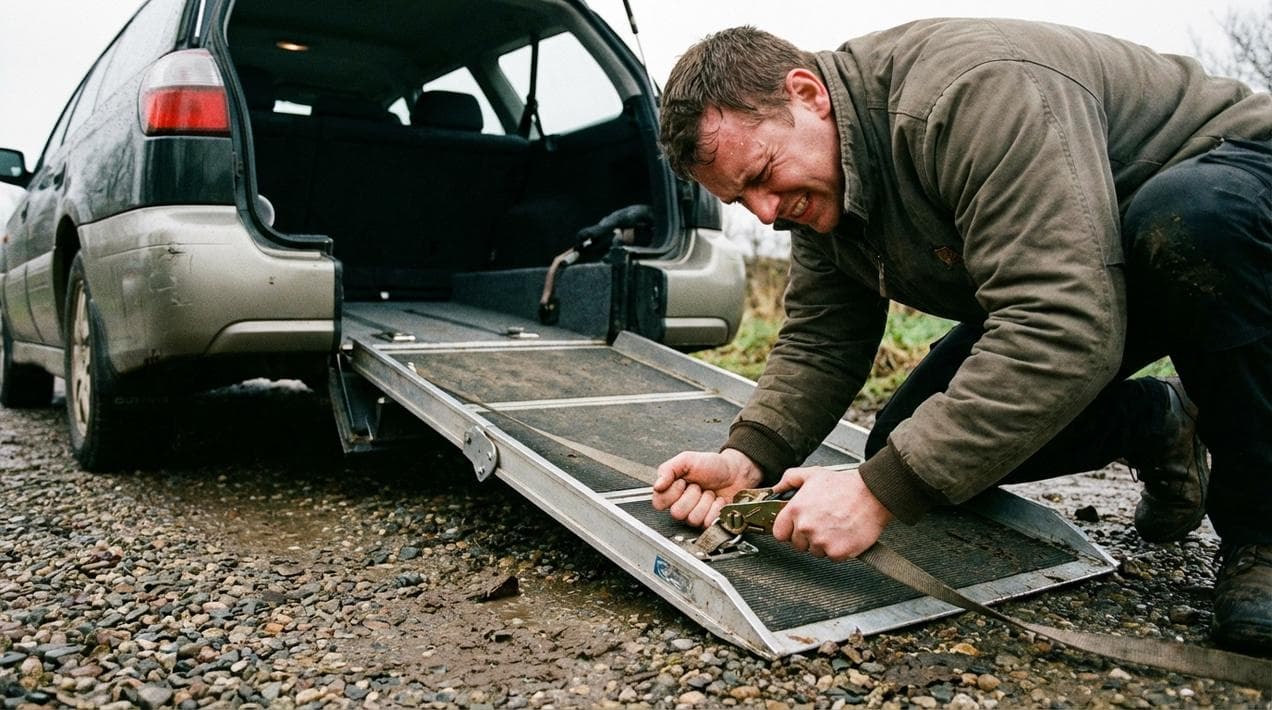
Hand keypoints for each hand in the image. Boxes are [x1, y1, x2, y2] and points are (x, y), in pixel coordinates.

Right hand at [652, 448, 763, 527]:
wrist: (735, 471)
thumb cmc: (711, 465)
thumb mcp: (686, 459)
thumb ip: (668, 469)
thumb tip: (656, 485)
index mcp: (672, 491)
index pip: (659, 503)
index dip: (673, 492)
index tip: (683, 481)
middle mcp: (681, 505)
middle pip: (676, 513)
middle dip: (692, 495)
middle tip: (699, 486)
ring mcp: (695, 515)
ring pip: (692, 518)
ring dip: (705, 502)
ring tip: (709, 492)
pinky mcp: (709, 522)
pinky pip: (707, 522)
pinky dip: (716, 508)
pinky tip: (717, 500)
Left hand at [771, 467, 892, 560]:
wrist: (872, 493)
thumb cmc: (845, 485)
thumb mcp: (812, 474)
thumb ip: (789, 480)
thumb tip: (776, 488)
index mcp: (796, 510)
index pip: (779, 533)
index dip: (789, 531)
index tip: (797, 528)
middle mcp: (806, 527)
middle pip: (798, 544)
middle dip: (808, 537)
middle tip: (823, 523)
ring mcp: (821, 541)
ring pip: (815, 551)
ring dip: (823, 543)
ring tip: (835, 526)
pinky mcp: (838, 552)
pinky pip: (833, 557)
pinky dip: (839, 549)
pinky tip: (844, 534)